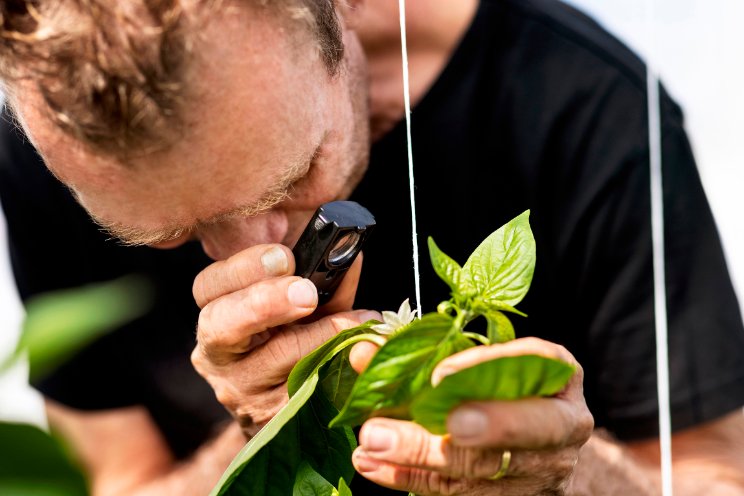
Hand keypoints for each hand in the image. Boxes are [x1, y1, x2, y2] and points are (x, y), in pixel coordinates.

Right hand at [191, 244, 377, 437]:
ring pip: (277, 359)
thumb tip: (349, 258)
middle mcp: (216, 356)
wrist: (293, 415)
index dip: (244, 267)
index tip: (284, 257)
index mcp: (216, 315)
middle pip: (222, 325)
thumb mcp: (304, 309)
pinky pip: (307, 389)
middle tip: (307, 293)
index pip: (208, 285)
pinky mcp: (270, 421)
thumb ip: (322, 281)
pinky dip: (338, 366)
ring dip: (324, 335)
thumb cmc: (297, 345)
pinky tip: (360, 354)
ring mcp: (239, 393)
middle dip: (267, 302)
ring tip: (361, 321)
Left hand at [349, 337, 593, 494]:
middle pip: (504, 433)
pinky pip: (459, 492)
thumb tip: (364, 351)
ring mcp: (543, 471)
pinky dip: (412, 478)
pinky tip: (377, 466)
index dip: (487, 366)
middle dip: (441, 434)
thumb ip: (431, 350)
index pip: (537, 363)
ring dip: (416, 459)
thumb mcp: (480, 358)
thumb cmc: (502, 383)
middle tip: (383, 431)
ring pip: (479, 471)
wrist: (533, 433)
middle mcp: (562, 428)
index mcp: (561, 379)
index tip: (439, 374)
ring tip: (370, 445)